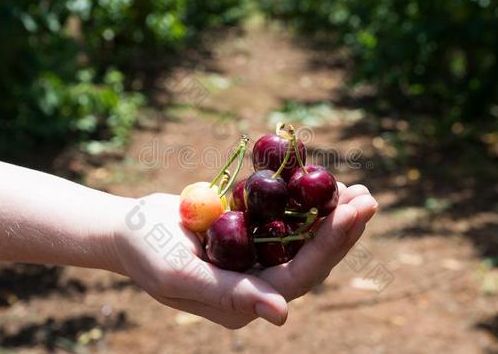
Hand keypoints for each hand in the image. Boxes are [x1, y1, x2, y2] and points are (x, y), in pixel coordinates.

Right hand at [109, 184, 376, 328]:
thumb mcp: (181, 276)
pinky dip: (305, 202)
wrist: (128, 228)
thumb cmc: (147, 253)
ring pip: (304, 238)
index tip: (355, 211)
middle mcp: (258, 283)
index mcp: (245, 302)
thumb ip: (230, 295)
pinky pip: (286, 219)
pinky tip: (323, 182)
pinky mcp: (252, 235)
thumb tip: (282, 315)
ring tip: (357, 189)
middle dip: (342, 229)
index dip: (331, 245)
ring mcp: (256, 258)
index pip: (300, 276)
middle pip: (311, 258)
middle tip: (368, 198)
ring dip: (331, 215)